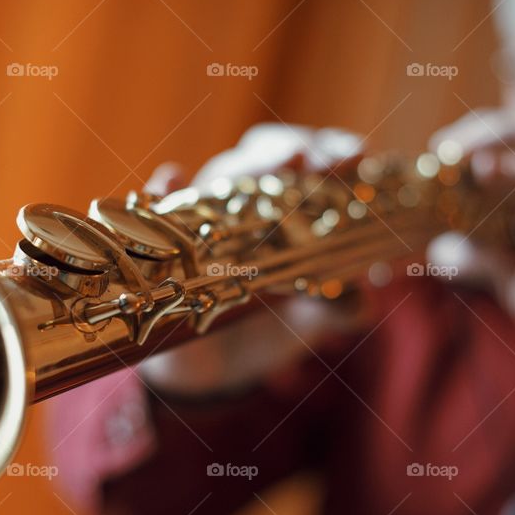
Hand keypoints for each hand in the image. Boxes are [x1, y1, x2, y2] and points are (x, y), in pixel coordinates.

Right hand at [137, 124, 364, 396]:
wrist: (213, 364)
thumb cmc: (266, 325)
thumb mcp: (311, 318)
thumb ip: (339, 307)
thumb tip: (358, 301)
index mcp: (287, 207)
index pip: (311, 161)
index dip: (330, 149)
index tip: (354, 153)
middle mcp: (244, 202)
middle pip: (262, 156)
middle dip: (285, 150)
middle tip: (300, 159)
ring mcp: (203, 217)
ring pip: (215, 177)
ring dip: (235, 168)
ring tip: (250, 171)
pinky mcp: (163, 242)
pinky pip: (155, 209)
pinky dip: (160, 191)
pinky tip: (170, 180)